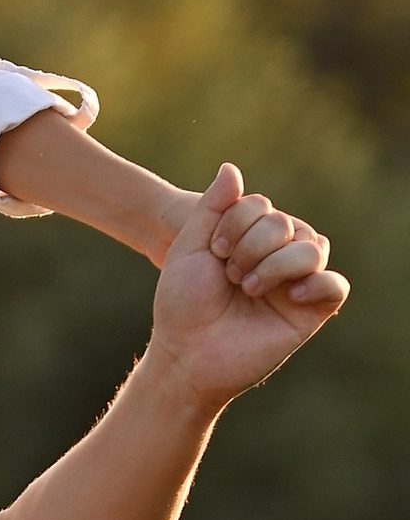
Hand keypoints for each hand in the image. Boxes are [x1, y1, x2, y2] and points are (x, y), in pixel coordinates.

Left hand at [151, 163, 346, 412]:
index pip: (261, 206)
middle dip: (251, 245)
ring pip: (314, 247)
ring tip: (248, 288)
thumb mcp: (190, 246)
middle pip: (288, 223)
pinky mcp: (309, 312)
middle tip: (229, 275)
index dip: (235, 222)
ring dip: (276, 264)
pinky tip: (290, 295)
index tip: (213, 251)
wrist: (186, 352)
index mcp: (250, 238)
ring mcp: (295, 283)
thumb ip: (213, 206)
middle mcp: (277, 256)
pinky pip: (336, 286)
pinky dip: (317, 283)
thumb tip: (231, 168)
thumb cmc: (183, 302)